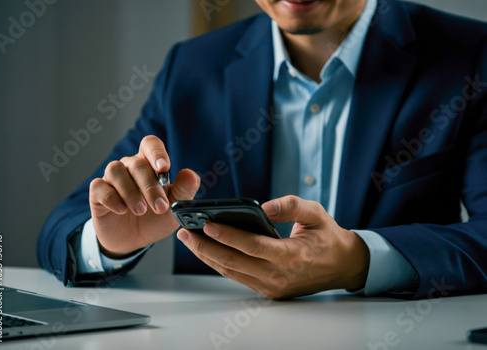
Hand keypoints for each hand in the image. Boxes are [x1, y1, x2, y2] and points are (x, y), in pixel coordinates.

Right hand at [89, 135, 199, 257]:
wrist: (133, 240)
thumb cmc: (155, 218)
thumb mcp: (174, 208)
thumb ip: (184, 191)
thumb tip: (191, 174)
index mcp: (150, 164)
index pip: (150, 144)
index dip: (156, 152)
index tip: (164, 168)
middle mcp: (129, 167)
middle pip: (137, 163)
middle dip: (150, 186)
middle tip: (160, 207)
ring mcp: (112, 179)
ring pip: (116, 171)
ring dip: (131, 192)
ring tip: (141, 210)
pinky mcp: (97, 194)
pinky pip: (99, 187)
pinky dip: (111, 198)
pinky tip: (122, 210)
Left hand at [177, 195, 368, 299]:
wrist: (343, 266)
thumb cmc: (328, 237)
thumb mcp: (316, 213)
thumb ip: (290, 206)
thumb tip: (263, 207)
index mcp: (292, 256)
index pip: (252, 246)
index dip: (228, 236)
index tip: (207, 225)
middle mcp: (279, 275)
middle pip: (234, 262)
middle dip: (205, 247)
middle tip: (186, 232)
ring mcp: (273, 286)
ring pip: (231, 272)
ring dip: (207, 256)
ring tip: (189, 239)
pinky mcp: (269, 290)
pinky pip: (239, 277)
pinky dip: (221, 264)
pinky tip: (208, 250)